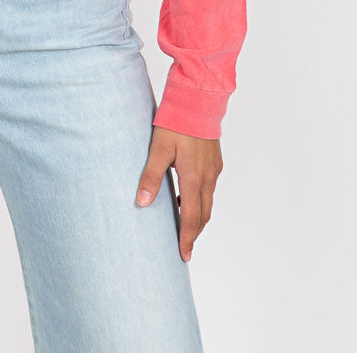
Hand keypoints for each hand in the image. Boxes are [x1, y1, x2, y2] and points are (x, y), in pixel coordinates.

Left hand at [135, 125, 222, 261]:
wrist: (198, 100)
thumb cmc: (176, 122)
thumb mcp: (158, 148)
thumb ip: (150, 176)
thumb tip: (141, 203)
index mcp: (193, 177)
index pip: (191, 217)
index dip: (187, 238)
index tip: (184, 255)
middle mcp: (208, 177)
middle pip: (204, 214)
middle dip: (194, 232)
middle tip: (185, 247)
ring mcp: (214, 168)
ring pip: (208, 201)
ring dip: (198, 216)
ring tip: (185, 226)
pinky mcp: (215, 160)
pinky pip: (210, 188)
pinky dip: (201, 200)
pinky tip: (187, 196)